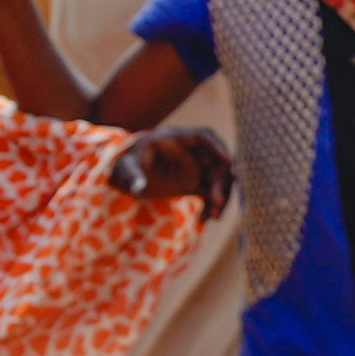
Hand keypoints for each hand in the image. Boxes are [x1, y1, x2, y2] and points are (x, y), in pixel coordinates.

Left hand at [109, 127, 233, 220]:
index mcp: (175, 139)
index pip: (203, 136)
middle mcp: (190, 152)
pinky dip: (212, 205)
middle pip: (216, 160)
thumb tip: (138, 189)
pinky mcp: (194, 184)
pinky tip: (205, 219)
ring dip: (221, 195)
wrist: (125, 177)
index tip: (229, 162)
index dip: (218, 147)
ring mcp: (194, 168)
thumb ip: (132, 177)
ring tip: (214, 216)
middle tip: (218, 201)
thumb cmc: (125, 165)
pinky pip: (210, 193)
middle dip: (222, 180)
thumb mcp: (125, 168)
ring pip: (218, 179)